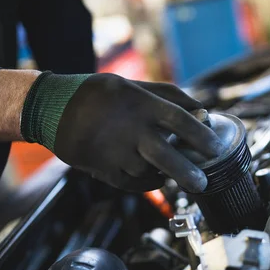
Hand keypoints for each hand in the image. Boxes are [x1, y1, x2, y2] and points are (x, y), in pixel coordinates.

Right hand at [52, 74, 223, 191]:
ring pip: (149, 172)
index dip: (202, 136)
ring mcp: (116, 152)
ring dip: (165, 176)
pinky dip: (147, 184)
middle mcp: (130, 129)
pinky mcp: (103, 169)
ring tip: (176, 176)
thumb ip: (169, 97)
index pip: (180, 120)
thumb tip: (202, 111)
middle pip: (167, 156)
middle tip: (202, 183)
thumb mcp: (132, 85)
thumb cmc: (100, 95)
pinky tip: (155, 178)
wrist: (53, 109)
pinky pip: (132, 184)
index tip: (216, 148)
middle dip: (188, 173)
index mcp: (140, 104)